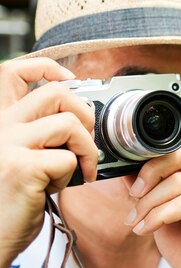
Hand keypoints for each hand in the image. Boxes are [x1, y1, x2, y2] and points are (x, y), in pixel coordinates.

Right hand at [0, 58, 97, 267]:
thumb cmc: (13, 200)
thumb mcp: (24, 155)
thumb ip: (41, 132)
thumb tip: (80, 111)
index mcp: (1, 121)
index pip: (14, 71)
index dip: (46, 67)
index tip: (70, 79)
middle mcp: (0, 127)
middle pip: (56, 93)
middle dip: (84, 114)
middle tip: (85, 141)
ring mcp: (8, 145)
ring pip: (68, 124)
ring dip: (85, 149)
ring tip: (75, 170)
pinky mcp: (21, 167)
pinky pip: (67, 158)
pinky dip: (72, 175)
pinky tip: (53, 188)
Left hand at [123, 112, 180, 267]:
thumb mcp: (164, 215)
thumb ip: (153, 193)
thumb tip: (127, 172)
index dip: (175, 135)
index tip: (143, 148)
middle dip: (150, 170)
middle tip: (133, 193)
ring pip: (178, 182)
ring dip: (148, 202)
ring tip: (136, 220)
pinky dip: (156, 216)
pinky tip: (145, 230)